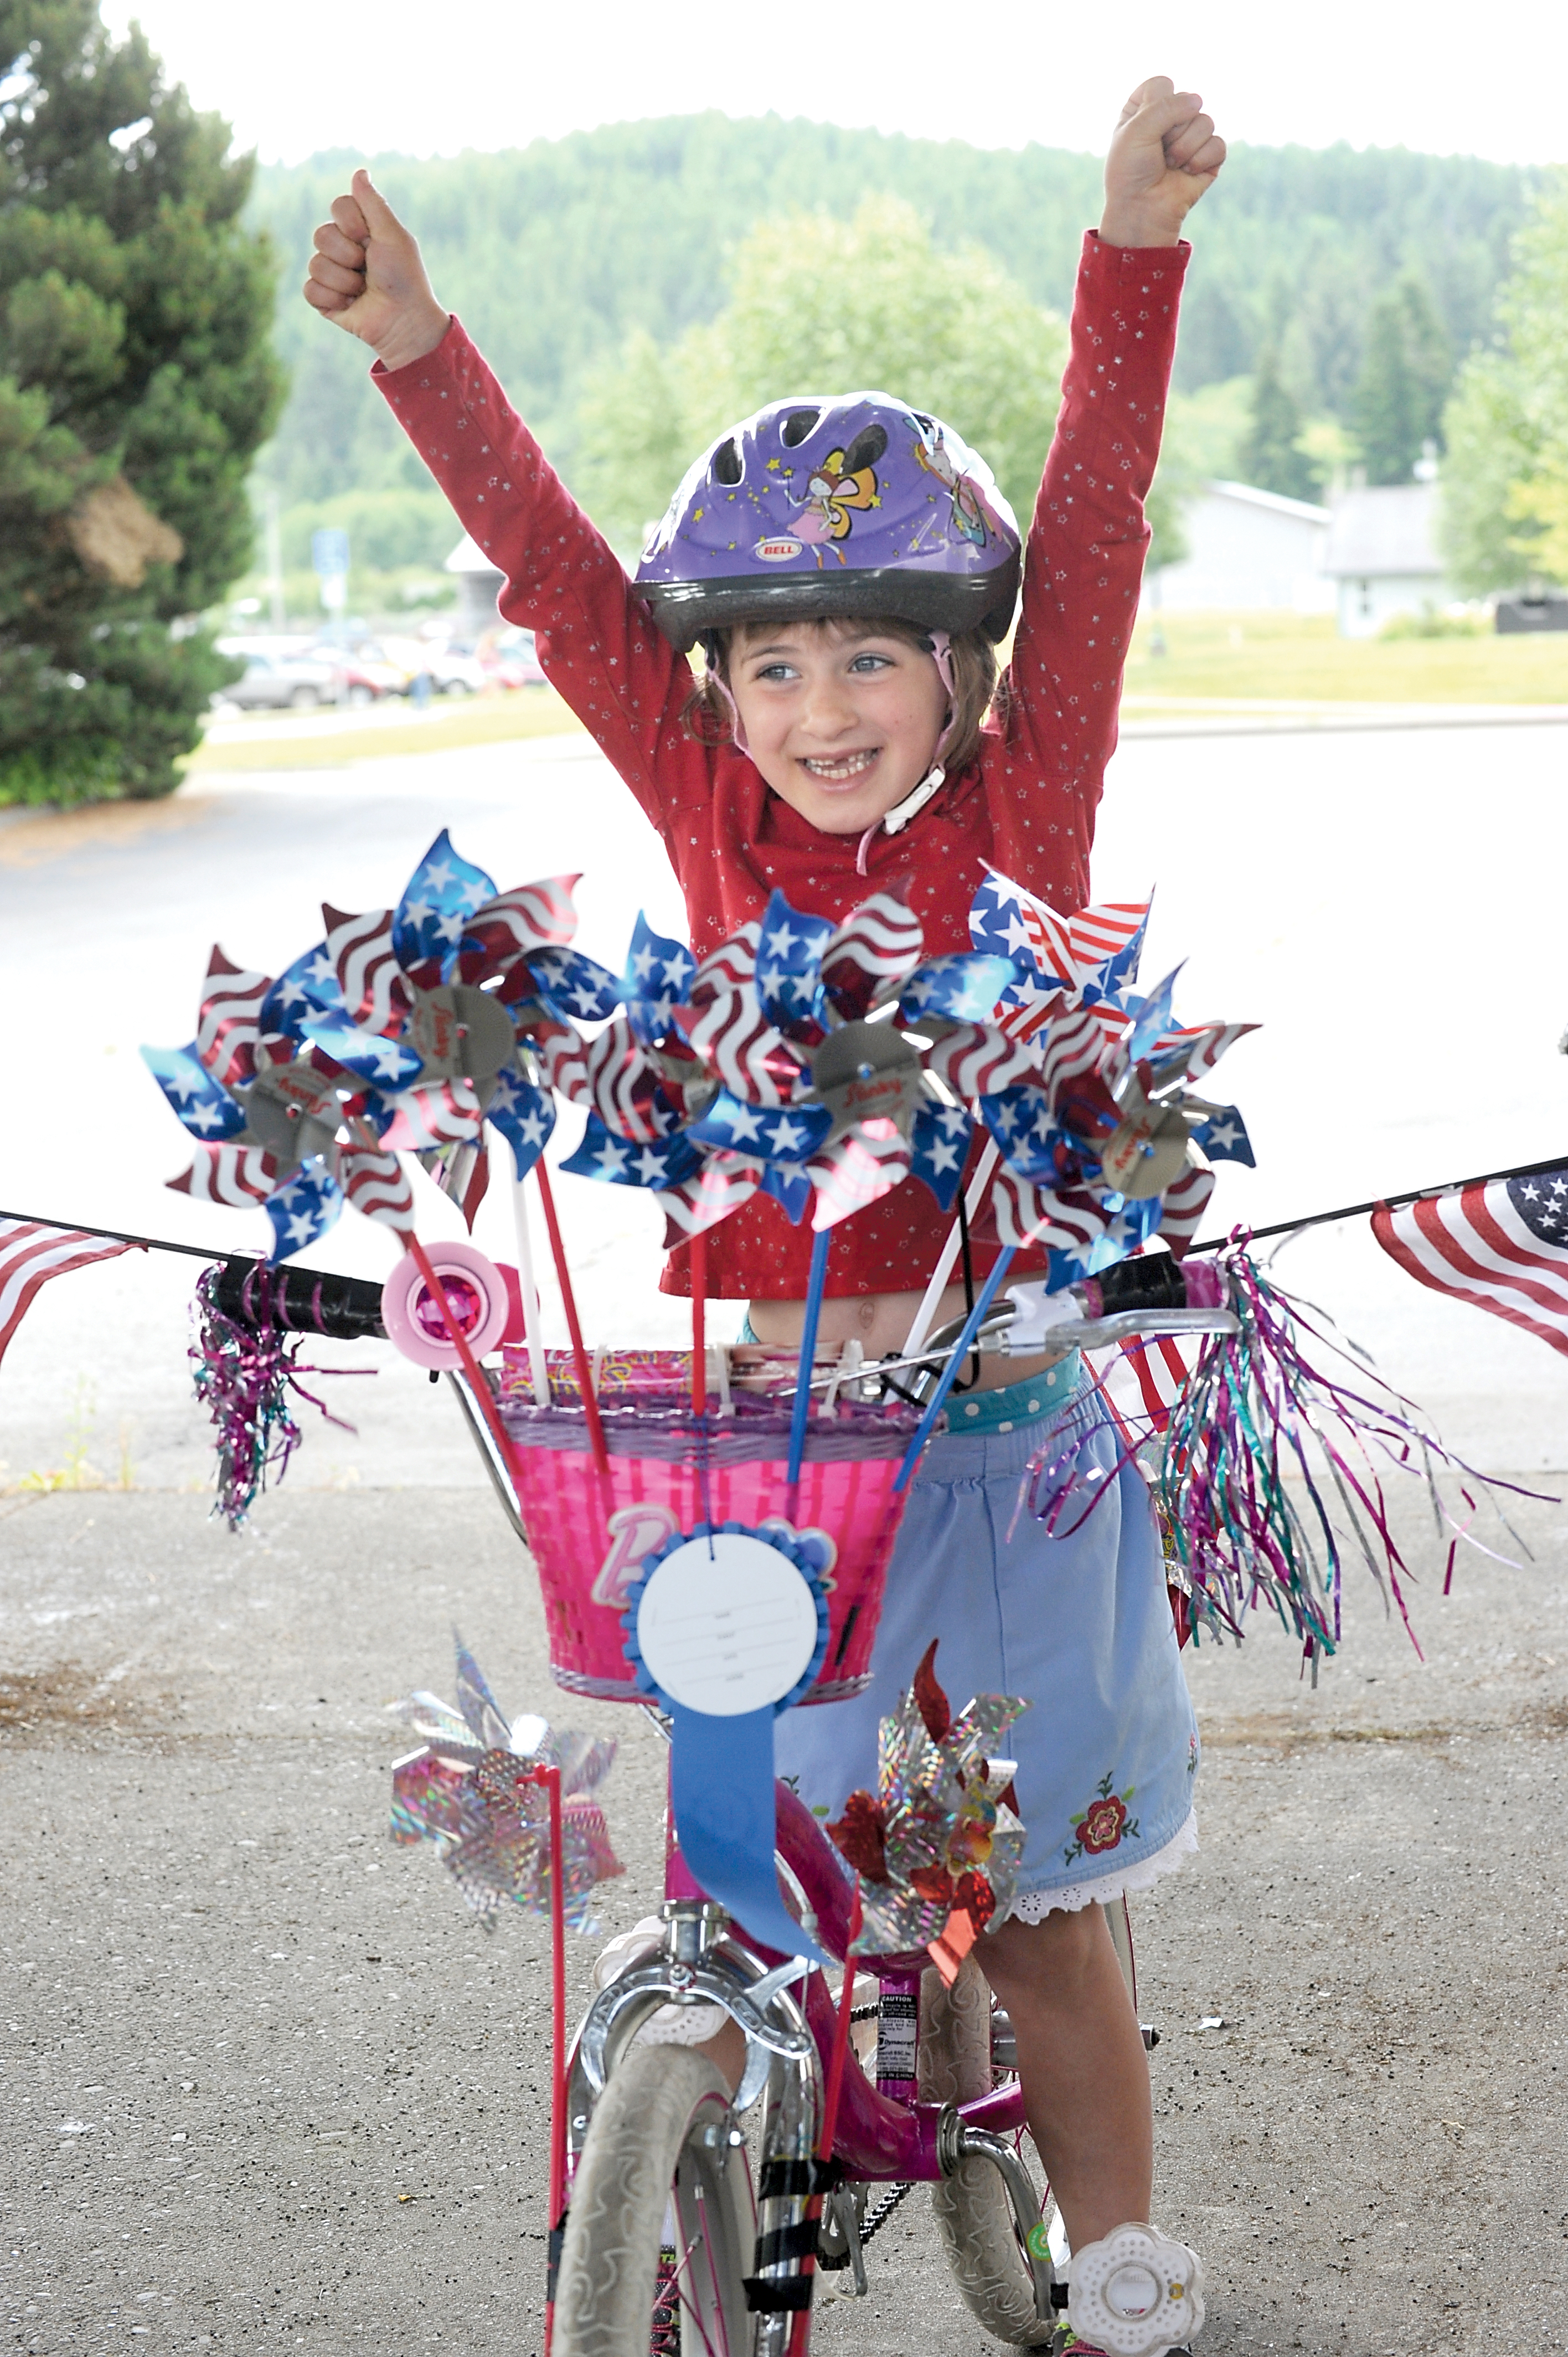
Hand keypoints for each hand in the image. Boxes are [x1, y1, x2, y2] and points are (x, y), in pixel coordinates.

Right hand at [302, 168, 450, 371]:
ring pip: (316, 264)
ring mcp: (332, 274)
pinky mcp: (324, 299)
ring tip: (363, 290)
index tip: (370, 238)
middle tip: (368, 268)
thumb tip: (360, 172)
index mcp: (360, 230)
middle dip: (347, 254)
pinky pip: (310, 290)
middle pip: (321, 234)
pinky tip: (351, 305)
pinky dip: (333, 298)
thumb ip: (374, 203)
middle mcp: (344, 248)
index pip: (338, 206)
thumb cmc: (404, 277)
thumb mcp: (393, 235)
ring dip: (345, 281)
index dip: (351, 222)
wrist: (404, 321)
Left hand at [1099, 77, 1225, 247]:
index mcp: (1145, 109)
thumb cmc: (1131, 172)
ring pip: (1205, 121)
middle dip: (1172, 130)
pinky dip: (1201, 161)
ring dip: (1185, 147)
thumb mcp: (1137, 131)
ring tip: (1170, 165)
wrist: (1142, 211)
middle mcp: (1169, 120)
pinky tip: (1186, 173)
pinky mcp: (1209, 157)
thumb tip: (1198, 101)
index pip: (1161, 84)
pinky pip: (1218, 144)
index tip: (1142, 129)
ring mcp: (1191, 137)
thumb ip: (1166, 106)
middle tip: (1157, 152)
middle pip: (1187, 100)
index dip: (1156, 105)